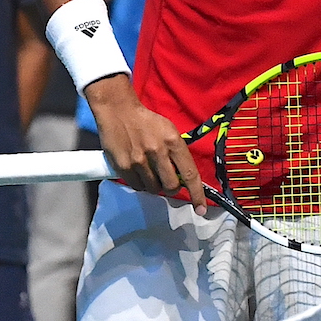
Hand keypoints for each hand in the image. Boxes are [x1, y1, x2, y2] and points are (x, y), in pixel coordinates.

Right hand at [85, 73, 207, 211]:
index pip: (190, 173)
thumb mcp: (169, 131)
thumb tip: (184, 177)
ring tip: (150, 173)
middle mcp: (158, 152)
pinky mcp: (124, 166)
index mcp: (173, 141)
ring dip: (155, 186)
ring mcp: (140, 160)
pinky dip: (141, 184)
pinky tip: (138, 172)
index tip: (201, 209)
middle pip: (172, 186)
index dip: (197, 194)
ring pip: (154, 189)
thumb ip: (177, 153)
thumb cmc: (147, 122)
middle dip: (172, 188)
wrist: (119, 111)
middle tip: (168, 182)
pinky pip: (137, 187)